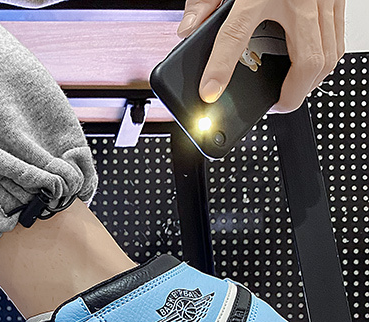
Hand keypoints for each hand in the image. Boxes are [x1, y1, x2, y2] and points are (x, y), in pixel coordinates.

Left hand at [177, 0, 346, 111]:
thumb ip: (204, 0)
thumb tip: (188, 29)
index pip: (236, 35)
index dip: (220, 69)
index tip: (210, 92)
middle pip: (309, 62)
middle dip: (292, 94)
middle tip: (273, 105)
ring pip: (330, 55)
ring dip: (311, 81)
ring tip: (289, 92)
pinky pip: (338, 40)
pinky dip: (324, 61)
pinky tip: (307, 68)